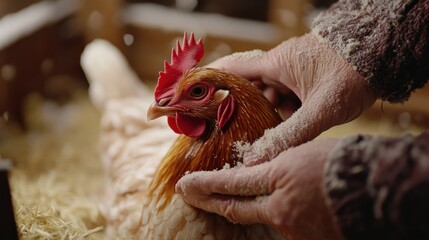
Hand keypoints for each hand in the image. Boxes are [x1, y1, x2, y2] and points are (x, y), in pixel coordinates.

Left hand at [176, 139, 342, 239]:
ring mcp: (291, 227)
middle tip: (187, 194)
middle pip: (234, 207)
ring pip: (260, 218)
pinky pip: (283, 227)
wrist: (377, 190)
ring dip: (244, 209)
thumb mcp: (303, 154)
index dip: (205, 184)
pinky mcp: (303, 239)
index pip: (231, 182)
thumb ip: (276, 166)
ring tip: (231, 199)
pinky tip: (282, 207)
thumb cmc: (343, 162)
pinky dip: (276, 216)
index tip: (186, 183)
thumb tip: (258, 172)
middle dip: (207, 200)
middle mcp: (279, 206)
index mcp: (278, 176)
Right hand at [208, 33, 375, 164]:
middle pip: (247, 87)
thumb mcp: (320, 110)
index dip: (209, 81)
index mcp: (275, 64)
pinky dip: (280, 113)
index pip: (231, 69)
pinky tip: (281, 130)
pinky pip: (284, 97)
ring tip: (252, 137)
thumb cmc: (351, 75)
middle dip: (236, 108)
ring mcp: (293, 71)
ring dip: (262, 115)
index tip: (190, 94)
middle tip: (222, 129)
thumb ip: (289, 136)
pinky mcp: (305, 78)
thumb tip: (257, 161)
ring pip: (267, 95)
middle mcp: (280, 65)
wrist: (383, 57)